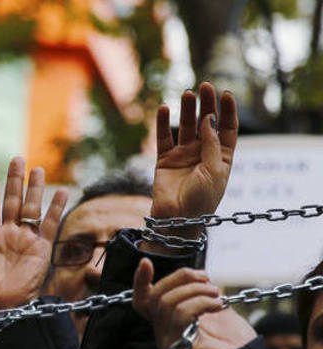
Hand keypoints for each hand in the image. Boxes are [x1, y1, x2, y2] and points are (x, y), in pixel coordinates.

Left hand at [0, 158, 66, 317]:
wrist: (1, 313)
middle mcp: (7, 235)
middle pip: (12, 201)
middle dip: (14, 180)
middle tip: (16, 159)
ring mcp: (25, 241)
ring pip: (31, 208)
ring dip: (34, 189)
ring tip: (36, 169)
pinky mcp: (41, 250)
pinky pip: (49, 225)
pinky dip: (55, 209)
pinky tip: (59, 192)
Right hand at [132, 259, 255, 348]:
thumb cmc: (232, 339)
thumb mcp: (212, 308)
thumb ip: (197, 293)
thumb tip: (194, 275)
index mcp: (166, 322)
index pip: (142, 301)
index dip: (140, 281)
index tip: (146, 262)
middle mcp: (162, 332)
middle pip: (156, 296)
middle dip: (181, 279)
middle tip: (207, 279)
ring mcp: (168, 341)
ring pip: (167, 302)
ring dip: (196, 291)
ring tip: (217, 294)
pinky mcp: (178, 346)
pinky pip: (181, 314)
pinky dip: (201, 303)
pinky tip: (218, 305)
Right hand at [151, 82, 237, 223]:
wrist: (177, 220)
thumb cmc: (201, 201)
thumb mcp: (215, 171)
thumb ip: (213, 144)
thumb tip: (209, 118)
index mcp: (222, 157)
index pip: (227, 128)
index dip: (227, 111)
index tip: (226, 93)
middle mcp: (204, 154)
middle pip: (207, 123)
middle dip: (207, 104)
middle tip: (205, 87)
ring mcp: (184, 156)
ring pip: (186, 127)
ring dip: (187, 110)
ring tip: (186, 94)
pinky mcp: (165, 160)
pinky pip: (164, 138)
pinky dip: (163, 123)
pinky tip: (164, 109)